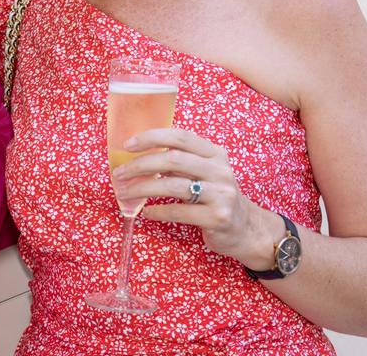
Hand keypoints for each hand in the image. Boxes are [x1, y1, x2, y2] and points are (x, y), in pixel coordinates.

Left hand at [112, 128, 278, 268]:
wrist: (246, 229)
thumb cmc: (216, 197)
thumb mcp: (205, 173)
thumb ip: (181, 163)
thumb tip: (139, 156)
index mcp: (214, 154)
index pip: (180, 137)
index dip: (152, 138)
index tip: (128, 145)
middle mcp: (220, 170)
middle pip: (173, 160)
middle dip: (140, 165)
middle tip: (119, 174)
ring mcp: (221, 194)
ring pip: (173, 185)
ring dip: (143, 188)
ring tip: (126, 193)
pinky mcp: (217, 217)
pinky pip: (179, 211)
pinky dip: (158, 211)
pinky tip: (146, 212)